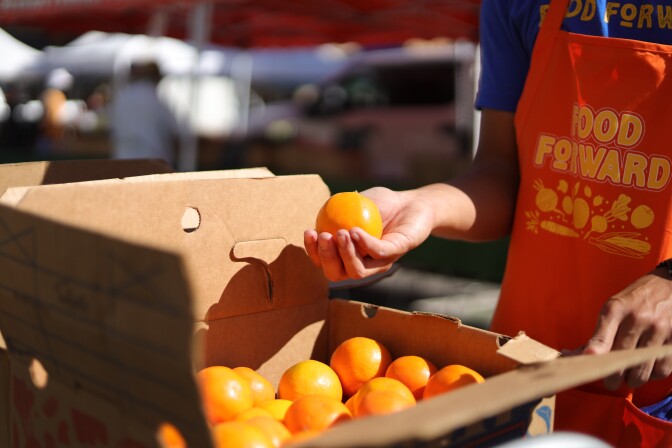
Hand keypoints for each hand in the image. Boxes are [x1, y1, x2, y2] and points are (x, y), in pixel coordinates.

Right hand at [303, 186, 434, 281]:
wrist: (412, 201)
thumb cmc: (381, 204)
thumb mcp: (353, 204)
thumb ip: (335, 211)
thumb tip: (314, 216)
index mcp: (348, 255)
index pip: (324, 262)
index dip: (313, 252)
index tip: (309, 232)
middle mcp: (363, 264)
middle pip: (336, 274)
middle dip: (326, 258)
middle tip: (325, 236)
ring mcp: (380, 262)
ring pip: (357, 271)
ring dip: (345, 254)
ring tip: (341, 232)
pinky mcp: (397, 252)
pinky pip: (378, 253)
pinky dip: (364, 243)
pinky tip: (355, 230)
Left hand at [583, 268, 671, 389]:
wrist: (670, 284)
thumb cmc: (636, 300)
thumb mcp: (614, 307)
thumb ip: (599, 333)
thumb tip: (574, 356)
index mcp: (616, 309)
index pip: (602, 335)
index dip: (595, 351)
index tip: (589, 361)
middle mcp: (637, 319)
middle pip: (621, 357)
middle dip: (612, 378)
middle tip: (610, 382)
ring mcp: (659, 329)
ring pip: (642, 369)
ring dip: (633, 379)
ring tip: (629, 377)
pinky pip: (662, 369)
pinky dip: (653, 375)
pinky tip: (647, 369)